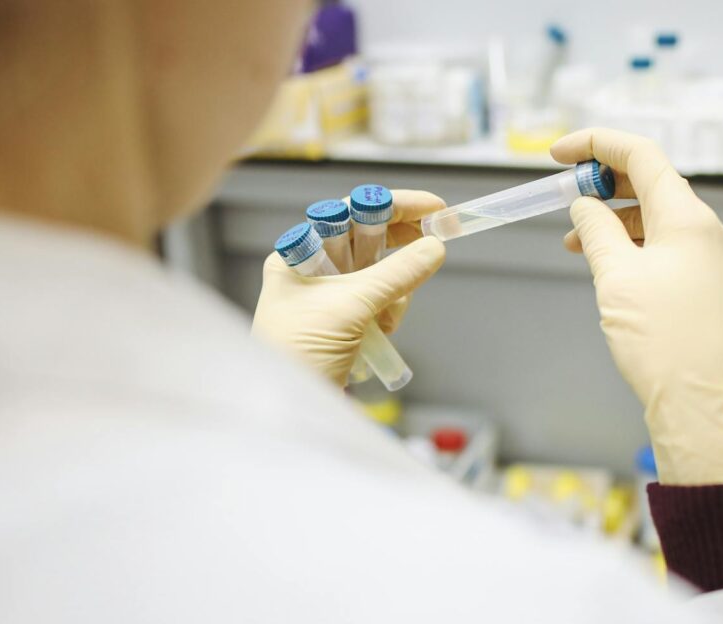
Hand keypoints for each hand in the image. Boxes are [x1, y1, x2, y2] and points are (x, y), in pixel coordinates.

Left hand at [251, 191, 446, 385]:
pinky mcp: (344, 323)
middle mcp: (312, 270)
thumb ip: (396, 274)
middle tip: (437, 241)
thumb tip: (434, 247)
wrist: (285, 412)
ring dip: (396, 289)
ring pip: (380, 273)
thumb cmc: (298, 353)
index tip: (434, 208)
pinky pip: (380, 302)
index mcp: (299, 254)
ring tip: (389, 317)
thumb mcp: (350, 307)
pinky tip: (384, 330)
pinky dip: (390, 310)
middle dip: (400, 246)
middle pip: (369, 240)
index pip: (351, 212)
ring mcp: (329, 298)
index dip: (394, 206)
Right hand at [553, 129, 722, 485]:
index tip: (557, 154)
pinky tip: (606, 265)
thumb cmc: (662, 342)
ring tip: (574, 241)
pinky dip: (632, 245)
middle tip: (562, 196)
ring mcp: (710, 259)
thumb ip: (595, 230)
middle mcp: (706, 230)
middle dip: (603, 183)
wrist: (701, 403)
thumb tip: (583, 206)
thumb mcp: (615, 277)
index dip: (596, 144)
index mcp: (687, 218)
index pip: (641, 156)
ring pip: (656, 218)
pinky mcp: (707, 286)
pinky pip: (666, 247)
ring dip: (613, 218)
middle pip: (651, 183)